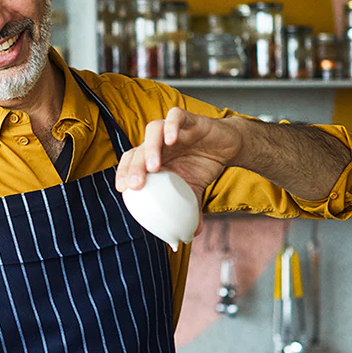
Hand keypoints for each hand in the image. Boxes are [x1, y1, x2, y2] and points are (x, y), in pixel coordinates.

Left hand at [115, 107, 242, 204]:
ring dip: (150, 148)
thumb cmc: (202, 166)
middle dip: (134, 167)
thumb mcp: (194, 191)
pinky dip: (171, 125)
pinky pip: (175, 116)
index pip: (130, 162)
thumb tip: (189, 236)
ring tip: (155, 167)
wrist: (228, 147)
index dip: (123, 173)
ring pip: (152, 130)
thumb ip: (189, 211)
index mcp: (153, 159)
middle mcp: (158, 143)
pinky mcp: (189, 119)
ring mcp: (171, 129)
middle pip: (138, 150)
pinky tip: (172, 139)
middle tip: (135, 185)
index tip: (123, 190)